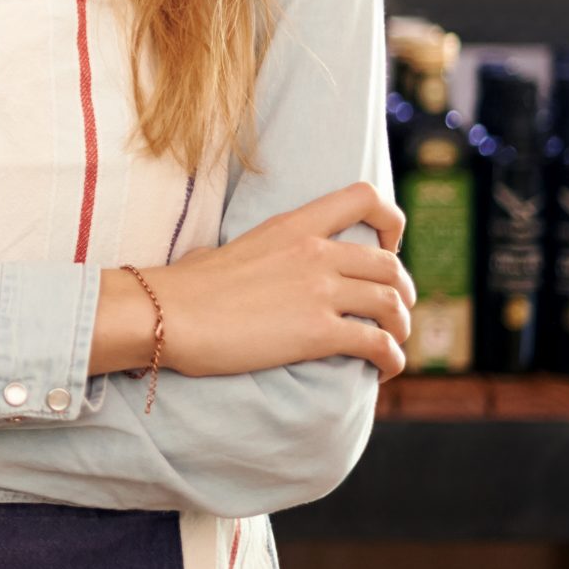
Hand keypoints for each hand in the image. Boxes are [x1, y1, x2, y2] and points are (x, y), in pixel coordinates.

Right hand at [140, 182, 414, 380]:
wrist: (165, 314)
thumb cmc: (184, 287)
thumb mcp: (227, 249)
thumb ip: (254, 254)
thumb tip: (234, 265)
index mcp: (294, 225)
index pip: (364, 198)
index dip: (391, 221)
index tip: (390, 246)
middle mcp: (315, 252)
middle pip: (390, 265)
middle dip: (403, 291)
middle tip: (396, 312)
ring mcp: (319, 292)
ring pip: (392, 304)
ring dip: (402, 328)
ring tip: (393, 345)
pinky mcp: (318, 332)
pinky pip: (378, 344)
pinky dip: (391, 359)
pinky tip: (383, 370)